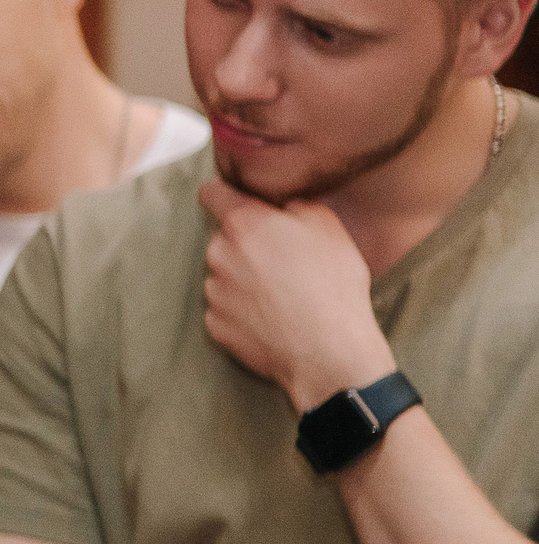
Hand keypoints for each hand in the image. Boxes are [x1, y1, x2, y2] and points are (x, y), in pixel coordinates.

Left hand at [200, 178, 394, 411]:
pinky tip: (272, 316)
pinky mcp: (214, 324)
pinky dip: (242, 310)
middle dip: (246, 244)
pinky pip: (225, 308)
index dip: (225, 193)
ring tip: (283, 293)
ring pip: (224, 274)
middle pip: (224, 239)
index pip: (212, 193)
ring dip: (244, 278)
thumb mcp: (327, 225)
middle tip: (282, 260)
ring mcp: (213, 292)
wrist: (328, 350)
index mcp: (242, 224)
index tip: (234, 200)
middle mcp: (217, 254)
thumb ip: (294, 205)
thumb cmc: (331, 284)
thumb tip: (281, 208)